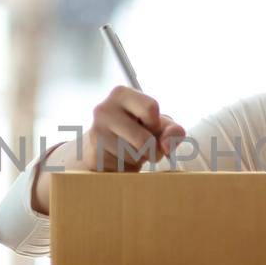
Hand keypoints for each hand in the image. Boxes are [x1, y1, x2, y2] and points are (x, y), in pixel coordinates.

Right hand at [30, 86, 185, 213]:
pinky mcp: (92, 156)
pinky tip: (120, 160)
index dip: (156, 124)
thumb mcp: (160, 126)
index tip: (150, 127)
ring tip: (130, 152)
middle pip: (144, 140)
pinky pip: (121, 169)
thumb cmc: (138, 130)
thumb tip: (166, 146)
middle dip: (152, 150)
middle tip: (146, 148)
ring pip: (133, 157)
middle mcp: (103, 109)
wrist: (105, 146)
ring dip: (138, 160)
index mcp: (121, 94)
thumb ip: (173, 132)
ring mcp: (95, 133)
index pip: (150, 108)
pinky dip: (126, 170)